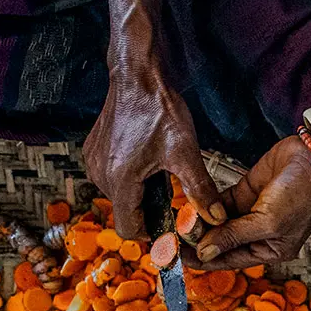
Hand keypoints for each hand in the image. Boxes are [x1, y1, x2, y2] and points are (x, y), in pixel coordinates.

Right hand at [82, 66, 224, 241]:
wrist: (137, 75)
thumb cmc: (158, 109)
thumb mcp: (185, 152)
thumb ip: (201, 189)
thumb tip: (216, 217)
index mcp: (120, 180)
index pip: (128, 230)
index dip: (150, 234)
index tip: (167, 228)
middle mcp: (101, 174)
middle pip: (125, 212)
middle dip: (149, 210)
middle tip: (172, 195)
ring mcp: (94, 161)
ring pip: (119, 195)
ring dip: (140, 193)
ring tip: (160, 174)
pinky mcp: (94, 151)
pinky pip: (112, 177)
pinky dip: (130, 177)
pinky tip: (147, 161)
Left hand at [190, 135, 310, 268]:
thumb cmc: (303, 195)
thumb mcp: (268, 222)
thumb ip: (234, 236)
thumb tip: (204, 252)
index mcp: (271, 249)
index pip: (230, 260)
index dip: (204, 260)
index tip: (178, 257)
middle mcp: (260, 234)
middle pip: (221, 242)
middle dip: (198, 240)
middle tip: (171, 238)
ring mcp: (251, 211)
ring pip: (218, 222)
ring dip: (199, 222)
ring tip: (177, 222)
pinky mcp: (246, 191)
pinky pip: (220, 202)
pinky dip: (205, 204)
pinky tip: (189, 205)